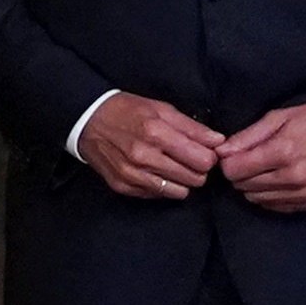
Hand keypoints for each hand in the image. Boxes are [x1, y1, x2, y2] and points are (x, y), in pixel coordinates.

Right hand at [76, 93, 224, 201]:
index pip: (203, 160)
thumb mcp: (161, 109)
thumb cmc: (126, 111)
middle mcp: (144, 157)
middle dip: (197, 170)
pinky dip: (162, 186)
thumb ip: (192, 127)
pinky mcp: (123, 186)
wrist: (87, 120)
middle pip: (194, 179)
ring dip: (181, 180)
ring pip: (178, 192)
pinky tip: (155, 172)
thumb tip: (218, 142)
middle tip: (189, 159)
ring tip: (173, 167)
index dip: (209, 156)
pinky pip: (157, 195)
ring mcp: (132, 175)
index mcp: (157, 133)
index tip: (203, 152)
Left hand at [213, 101, 305, 215]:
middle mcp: (292, 177)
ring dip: (252, 185)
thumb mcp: (281, 116)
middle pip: (242, 186)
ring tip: (264, 169)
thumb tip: (221, 151)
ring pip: (256, 198)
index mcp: (283, 152)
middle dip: (239, 173)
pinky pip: (274, 206)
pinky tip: (276, 180)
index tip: (234, 154)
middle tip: (249, 160)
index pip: (234, 171)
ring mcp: (303, 193)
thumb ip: (249, 136)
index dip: (228, 162)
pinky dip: (268, 195)